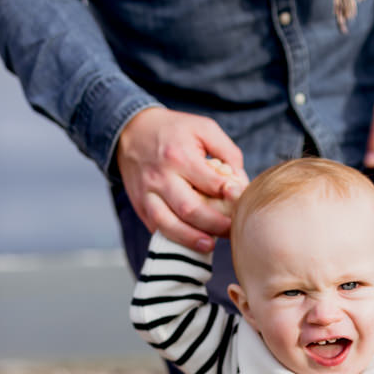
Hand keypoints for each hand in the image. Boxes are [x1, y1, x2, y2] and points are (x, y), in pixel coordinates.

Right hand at [116, 108, 248, 251]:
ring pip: (168, 224)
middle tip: (231, 230)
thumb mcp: (203, 128)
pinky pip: (156, 228)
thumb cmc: (174, 131)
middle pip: (189, 209)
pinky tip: (190, 242)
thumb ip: (227, 151)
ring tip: (210, 245)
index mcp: (179, 155)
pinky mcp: (140, 206)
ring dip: (191, 239)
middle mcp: (161, 176)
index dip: (230, 196)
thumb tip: (240, 181)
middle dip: (214, 224)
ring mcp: (147, 194)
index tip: (242, 203)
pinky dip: (173, 238)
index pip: (210, 183)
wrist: (131, 132)